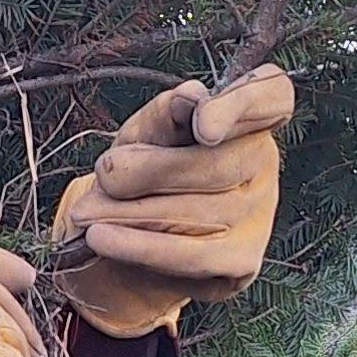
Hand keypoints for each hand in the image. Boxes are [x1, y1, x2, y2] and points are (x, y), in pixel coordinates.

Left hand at [49, 65, 292, 334]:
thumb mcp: (144, 135)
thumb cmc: (143, 172)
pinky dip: (138, 246)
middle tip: (104, 174)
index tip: (201, 123)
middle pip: (215, 165)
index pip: (270, 95)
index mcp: (248, 117)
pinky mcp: (243, 260)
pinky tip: (100, 238)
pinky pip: (189, 254)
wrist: (131, 241)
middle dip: (148, 171)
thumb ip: (165, 113)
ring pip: (195, 213)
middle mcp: (264, 163)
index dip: (241, 106)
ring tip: (86, 214)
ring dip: (129, 212)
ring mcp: (260, 214)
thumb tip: (190, 98)